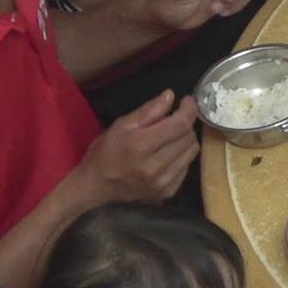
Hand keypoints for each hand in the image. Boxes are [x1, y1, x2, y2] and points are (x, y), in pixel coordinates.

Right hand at [78, 90, 199, 201]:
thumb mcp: (121, 126)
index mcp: (140, 146)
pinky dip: (182, 157)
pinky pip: (187, 167)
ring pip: (192, 152)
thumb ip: (148, 111)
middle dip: (185, 124)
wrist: (96, 186)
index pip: (179, 125)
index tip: (187, 101)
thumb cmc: (105, 152)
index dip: (188, 110)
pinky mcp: (167, 192)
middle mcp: (154, 166)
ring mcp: (162, 182)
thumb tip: (171, 95)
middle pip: (188, 138)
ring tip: (172, 136)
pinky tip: (167, 154)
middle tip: (174, 119)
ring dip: (186, 140)